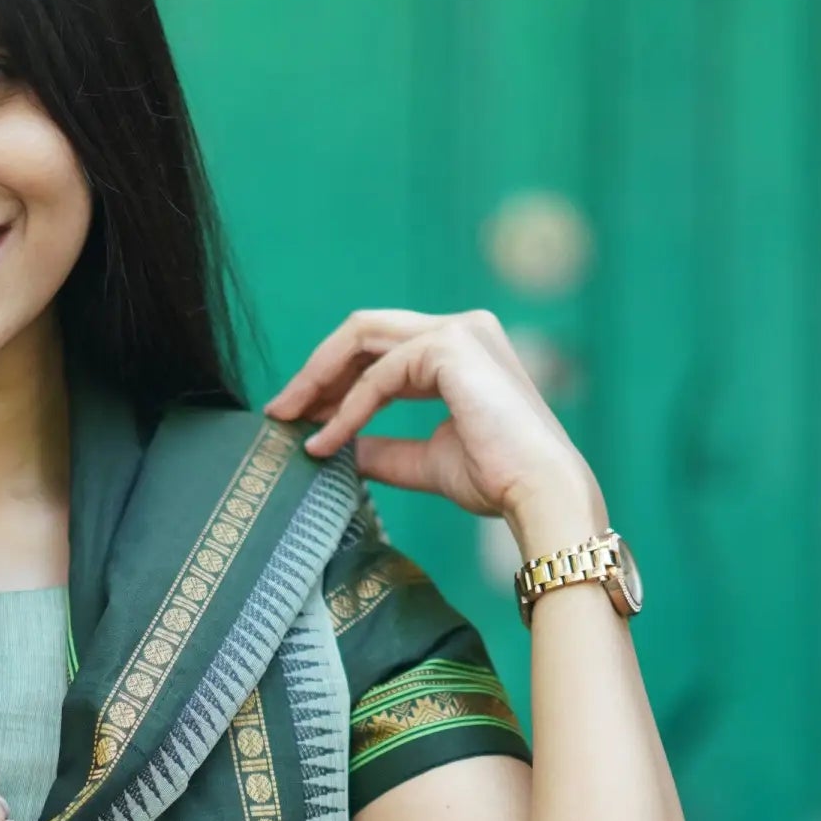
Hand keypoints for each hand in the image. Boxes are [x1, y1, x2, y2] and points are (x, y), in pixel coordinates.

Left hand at [264, 306, 601, 534]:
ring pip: (361, 337)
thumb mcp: (427, 461)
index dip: (334, 379)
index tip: (300, 416)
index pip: (380, 348)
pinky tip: (327, 441)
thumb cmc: (499, 480)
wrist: (540, 493)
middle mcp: (461, 327)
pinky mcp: (450, 347)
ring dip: (318, 379)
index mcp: (460, 349)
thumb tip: (335, 450)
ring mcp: (458, 331)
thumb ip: (383, 449)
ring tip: (289, 419)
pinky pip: (378, 375)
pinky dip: (347, 409)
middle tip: (280, 411)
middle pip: (363, 330)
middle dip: (316, 370)